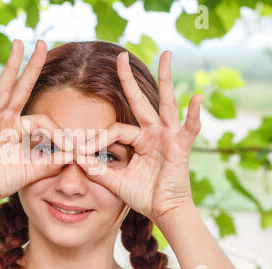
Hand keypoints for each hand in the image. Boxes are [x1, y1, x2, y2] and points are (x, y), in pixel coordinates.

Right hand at [0, 39, 72, 205]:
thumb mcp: (34, 169)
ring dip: (10, 67)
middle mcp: (4, 118)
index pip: (43, 120)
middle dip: (31, 66)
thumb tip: (76, 155)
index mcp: (17, 125)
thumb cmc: (3, 178)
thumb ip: (53, 161)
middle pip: (20, 87)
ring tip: (18, 45)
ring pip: (2, 90)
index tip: (72, 149)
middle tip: (41, 42)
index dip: (59, 134)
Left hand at [77, 51, 201, 223]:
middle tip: (121, 56)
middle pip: (139, 101)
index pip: (113, 130)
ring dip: (166, 79)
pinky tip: (196, 97)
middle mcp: (152, 133)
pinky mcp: (181, 146)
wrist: (163, 211)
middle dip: (129, 80)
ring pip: (166, 104)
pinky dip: (194, 114)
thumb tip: (75, 157)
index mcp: (137, 139)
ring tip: (167, 55)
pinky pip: (189, 128)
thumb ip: (97, 170)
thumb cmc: (142, 195)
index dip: (97, 141)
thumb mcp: (115, 181)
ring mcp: (168, 137)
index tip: (79, 152)